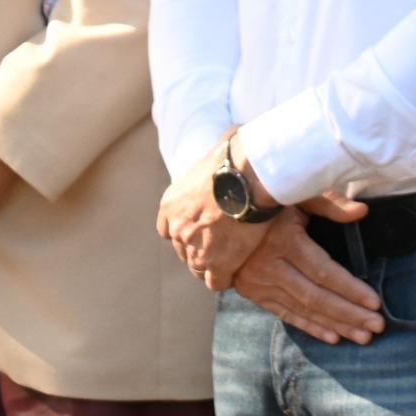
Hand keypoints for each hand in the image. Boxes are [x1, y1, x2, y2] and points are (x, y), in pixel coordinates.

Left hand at [156, 133, 273, 289]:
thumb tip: (234, 134)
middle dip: (199, 247)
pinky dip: (226, 277)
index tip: (201, 226)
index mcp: (171, 203)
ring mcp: (196, 248)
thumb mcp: (219, 144)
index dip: (186, 227)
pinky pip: (216, 281)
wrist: (248, 174)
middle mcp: (177, 228)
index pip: (167, 227)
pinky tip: (238, 270)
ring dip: (211, 265)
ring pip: (198, 268)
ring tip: (230, 261)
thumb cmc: (238, 154)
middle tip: (221, 244)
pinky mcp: (218, 262)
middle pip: (182, 249)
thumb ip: (219, 148)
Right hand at [231, 201, 385, 345]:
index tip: (374, 303)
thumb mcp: (298, 196)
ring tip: (362, 337)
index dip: (350, 288)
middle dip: (349, 314)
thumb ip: (330, 204)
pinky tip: (332, 337)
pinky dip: (309, 326)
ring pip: (302, 310)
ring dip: (334, 325)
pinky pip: (284, 314)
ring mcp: (260, 284)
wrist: (224, 214)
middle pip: (316, 297)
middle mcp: (271, 268)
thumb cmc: (269, 201)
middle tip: (376, 327)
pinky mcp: (254, 293)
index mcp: (286, 242)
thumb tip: (362, 211)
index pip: (323, 272)